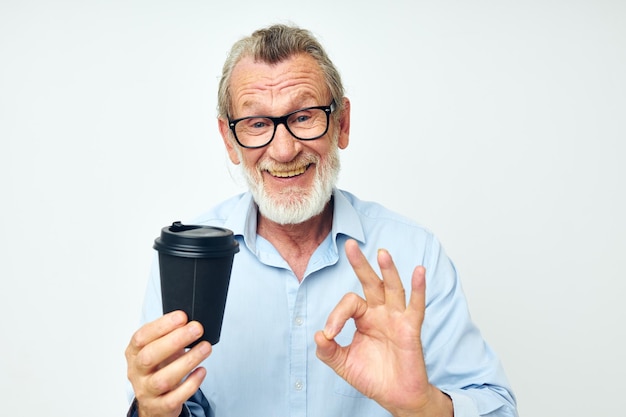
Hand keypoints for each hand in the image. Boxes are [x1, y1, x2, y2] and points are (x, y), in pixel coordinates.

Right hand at [125, 311, 211, 416]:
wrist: (154, 402)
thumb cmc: (159, 369)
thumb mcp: (159, 349)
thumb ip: (170, 335)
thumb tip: (191, 322)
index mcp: (134, 353)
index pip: (141, 337)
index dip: (161, 326)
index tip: (182, 316)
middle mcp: (137, 372)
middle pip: (149, 356)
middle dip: (175, 340)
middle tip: (197, 329)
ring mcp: (147, 391)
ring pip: (163, 379)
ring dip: (187, 361)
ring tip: (205, 348)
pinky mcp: (160, 406)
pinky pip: (174, 398)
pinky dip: (190, 384)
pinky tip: (201, 371)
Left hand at [314, 239, 451, 416]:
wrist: (395, 396)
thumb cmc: (372, 377)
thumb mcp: (343, 363)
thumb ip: (328, 350)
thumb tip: (318, 335)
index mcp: (364, 317)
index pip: (349, 303)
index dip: (336, 315)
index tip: (330, 334)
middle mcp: (380, 312)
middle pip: (370, 282)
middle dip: (360, 263)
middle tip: (349, 243)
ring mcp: (396, 318)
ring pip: (392, 288)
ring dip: (388, 270)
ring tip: (382, 253)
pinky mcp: (410, 328)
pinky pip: (416, 306)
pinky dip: (418, 288)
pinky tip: (419, 271)